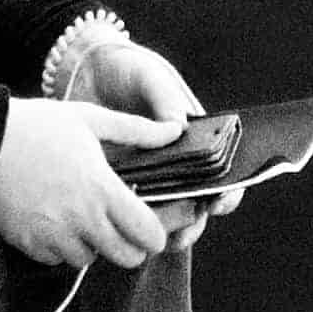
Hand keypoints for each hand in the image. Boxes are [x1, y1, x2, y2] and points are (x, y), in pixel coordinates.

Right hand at [0, 96, 174, 267]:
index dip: (156, 233)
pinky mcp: (28, 244)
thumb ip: (136, 129)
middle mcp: (82, 219)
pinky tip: (53, 220)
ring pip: (89, 260)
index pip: (149, 234)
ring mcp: (54, 235)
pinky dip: (59, 247)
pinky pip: (55, 258)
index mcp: (103, 189)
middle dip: (129, 245)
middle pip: (127, 258)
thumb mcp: (89, 118)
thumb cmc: (36, 126)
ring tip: (80, 217)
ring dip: (91, 245)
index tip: (149, 224)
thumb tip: (173, 130)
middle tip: (119, 226)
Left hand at [70, 35, 241, 237]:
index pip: (222, 172)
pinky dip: (130, 222)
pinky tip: (124, 231)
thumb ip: (165, 99)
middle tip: (183, 234)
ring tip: (158, 242)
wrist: (86, 69)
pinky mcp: (118, 180)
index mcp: (195, 138)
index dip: (226, 191)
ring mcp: (148, 173)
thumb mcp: (150, 77)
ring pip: (163, 212)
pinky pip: (128, 207)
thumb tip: (178, 127)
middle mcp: (176, 161)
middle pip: (195, 202)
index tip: (218, 202)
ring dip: (164, 231)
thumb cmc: (129, 69)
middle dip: (194, 222)